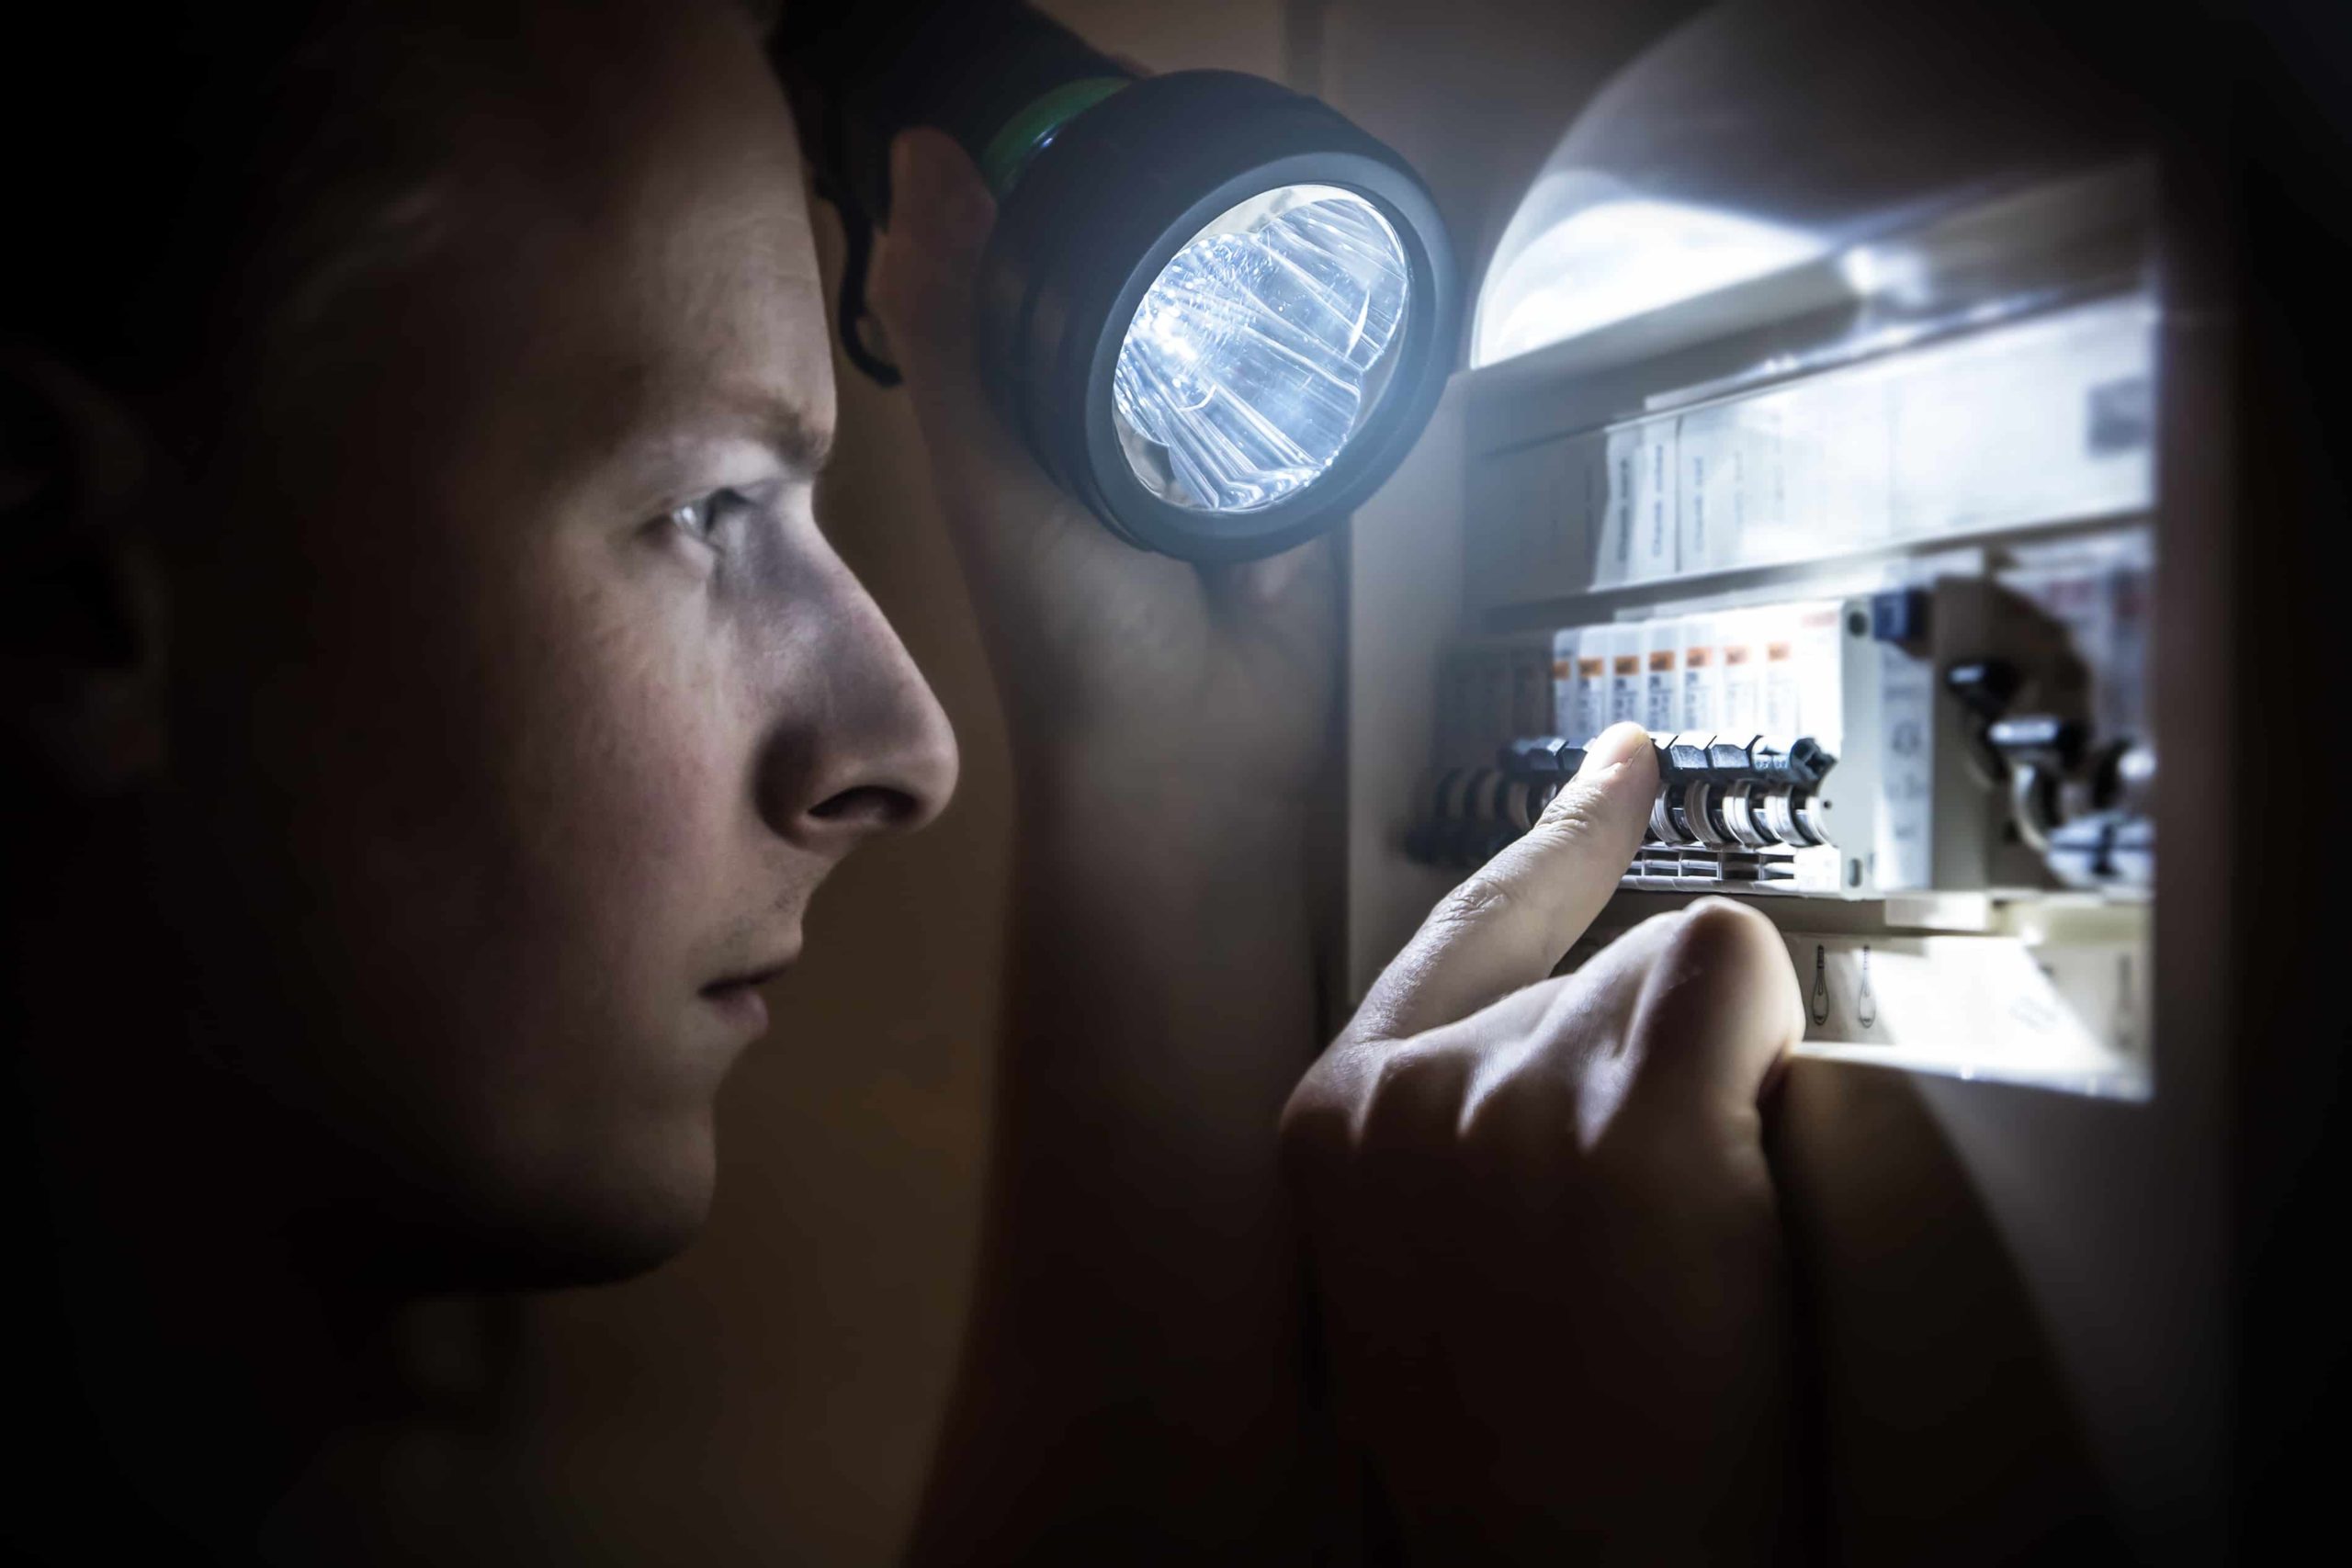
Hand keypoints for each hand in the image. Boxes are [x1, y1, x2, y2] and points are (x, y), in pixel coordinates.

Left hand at [866, 129, 1337, 809]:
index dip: (1079, 163)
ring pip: (1248, 323)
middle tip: (1226, 137)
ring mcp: (1219, 444)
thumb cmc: (1065, 626)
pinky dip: (1332, 362)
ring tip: (1294, 204)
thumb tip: (925, 150)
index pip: (1055, 244)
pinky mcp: (1303, 481)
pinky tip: (1353, 302)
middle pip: (1162, 271)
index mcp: (1031, 395)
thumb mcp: (989, 468)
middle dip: (1192, 210)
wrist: (1193, 753)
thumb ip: (956, 326)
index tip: (1124, 93)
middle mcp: (1122, 408)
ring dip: (1271, 281)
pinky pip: (1323, 394)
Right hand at [1281, 722, 1803, 1562]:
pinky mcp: (1632, 1117)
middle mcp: (1407, 1091)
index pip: (1458, 928)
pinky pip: (1737, 977)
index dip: (1558, 843)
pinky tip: (1732, 1181)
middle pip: (1597, 970)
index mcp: (1336, 1127)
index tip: (1624, 763)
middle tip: (1658, 1247)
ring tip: (1684, 1271)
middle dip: (1657, 1079)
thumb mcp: (1421, 1274)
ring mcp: (1513, 1096)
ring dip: (1715, 1099)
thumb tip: (1593, 1057)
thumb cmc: (1517, 1465)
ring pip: (1677, 983)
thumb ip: (1463, 1136)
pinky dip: (1764, 1054)